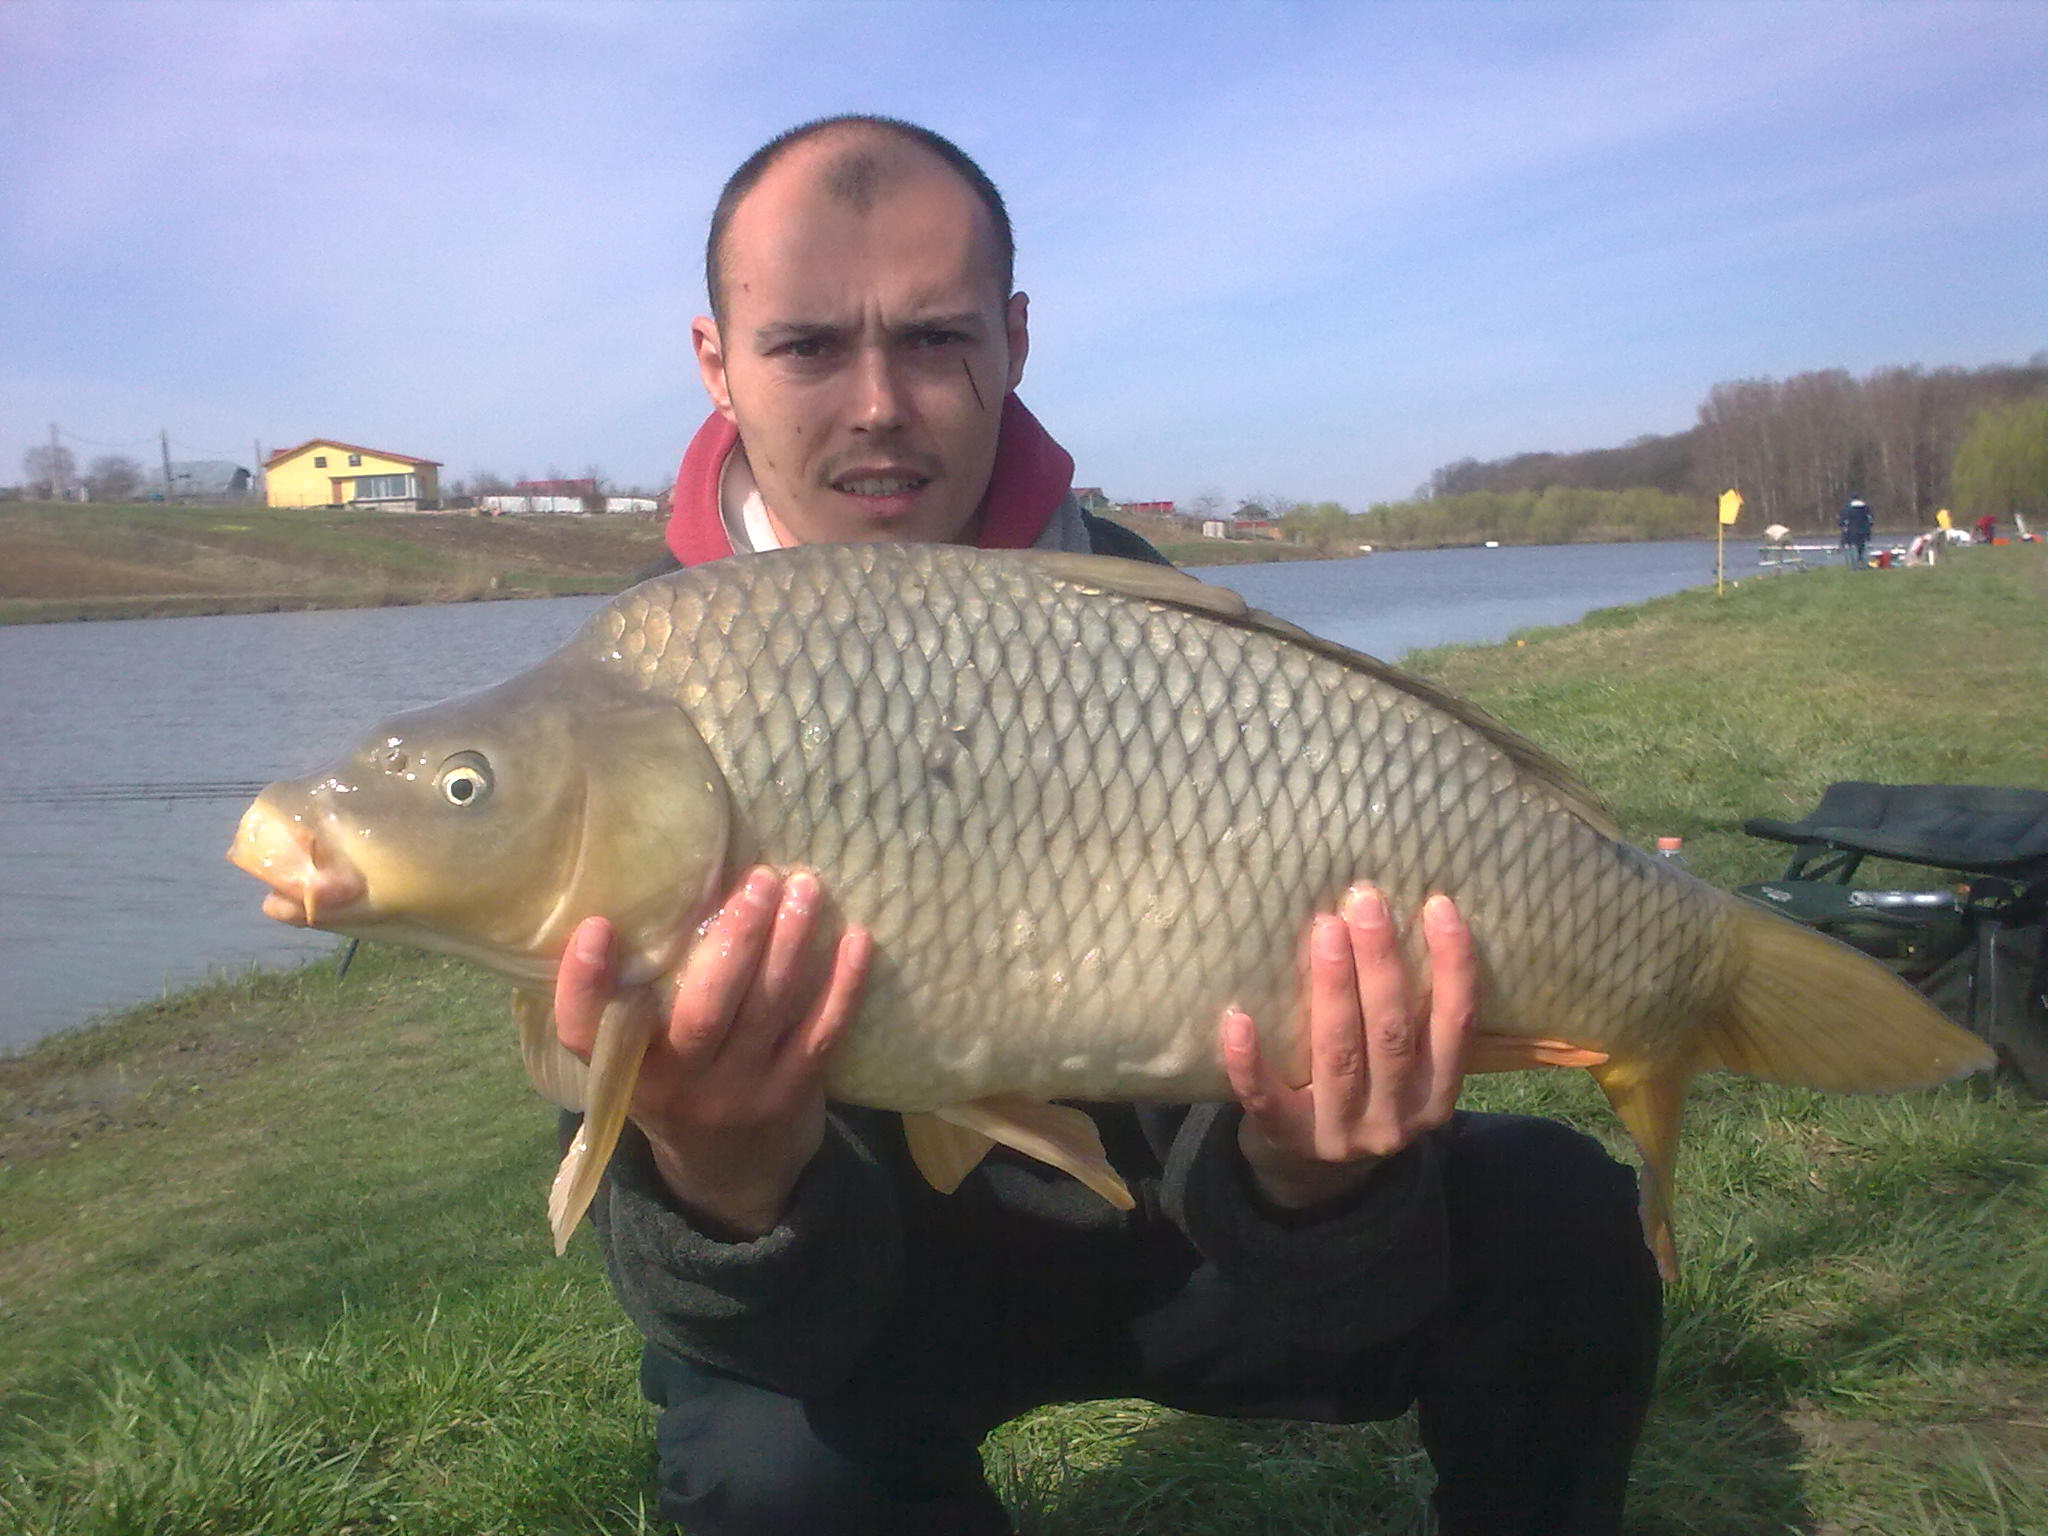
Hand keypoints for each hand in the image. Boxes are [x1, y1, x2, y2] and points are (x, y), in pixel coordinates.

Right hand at [554, 867, 870, 1235]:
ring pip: (768, 1010)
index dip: (583, 984)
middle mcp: (678, 1086)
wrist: (732, 1178)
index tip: (598, 926)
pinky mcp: (792, 1094)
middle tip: (761, 879)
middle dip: (736, 939)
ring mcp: (739, 1093)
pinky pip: (821, 1033)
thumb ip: (637, 1003)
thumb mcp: (640, 1061)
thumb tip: (668, 894)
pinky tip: (857, 939)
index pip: (584, 1033)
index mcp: (626, 1071)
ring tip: (805, 888)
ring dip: (791, 943)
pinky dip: (842, 985)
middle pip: (704, 1010)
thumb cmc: (678, 1090)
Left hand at [1222, 886, 1473, 1209]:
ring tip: (1325, 929)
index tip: (1438, 905)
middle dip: (1380, 964)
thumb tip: (1389, 918)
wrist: (1312, 1177)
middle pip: (1391, 1034)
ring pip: (1338, 1055)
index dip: (1453, 966)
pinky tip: (1238, 1017)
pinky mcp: (1286, 1139)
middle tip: (1365, 901)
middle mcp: (1395, 1117)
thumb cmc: (1363, 1091)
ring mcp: (1340, 1134)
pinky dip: (1250, 1060)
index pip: (1455, 1026)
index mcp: (1435, 1094)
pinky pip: (1266, 1098)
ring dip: (1333, 989)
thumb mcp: (1402, 1069)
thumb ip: (1408, 1015)